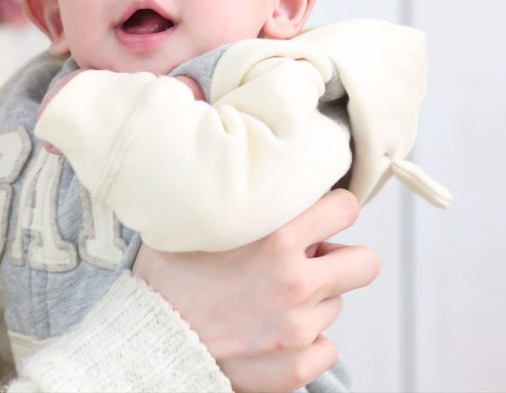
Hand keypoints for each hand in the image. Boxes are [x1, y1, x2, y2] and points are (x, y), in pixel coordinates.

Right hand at [132, 188, 377, 392]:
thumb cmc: (161, 277)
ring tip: (268, 300)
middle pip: (365, 263)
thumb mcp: (193, 219)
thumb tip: (233, 138)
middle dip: (339, 259)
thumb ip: (234, 193)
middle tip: (308, 262)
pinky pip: (327, 349)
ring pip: (335, 305)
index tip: (317, 219)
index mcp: (276, 239)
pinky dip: (306, 344)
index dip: (332, 212)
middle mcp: (294, 283)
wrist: (140, 343)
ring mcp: (297, 330)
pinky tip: (271, 334)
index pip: (346, 209)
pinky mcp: (293, 368)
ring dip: (312, 301)